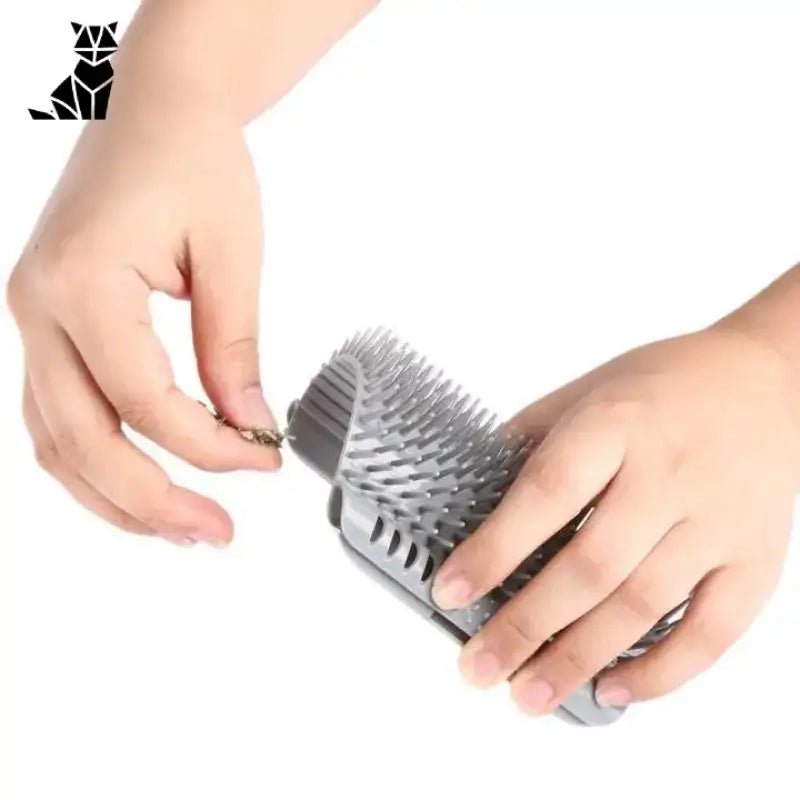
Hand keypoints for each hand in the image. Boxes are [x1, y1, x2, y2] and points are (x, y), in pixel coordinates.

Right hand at [6, 103, 279, 547]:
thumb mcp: (229, 255)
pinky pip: (55, 416)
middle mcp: (37, 308)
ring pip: (55, 443)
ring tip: (179, 527)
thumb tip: (248, 425)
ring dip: (115, 497)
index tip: (262, 460)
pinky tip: (141, 483)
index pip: (145, 403)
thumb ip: (233, 349)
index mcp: (82, 284)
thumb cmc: (194, 161)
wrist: (156, 110)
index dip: (209, 448)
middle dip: (154, 501)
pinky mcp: (47, 325)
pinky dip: (96, 462)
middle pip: (84, 441)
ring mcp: (32, 319)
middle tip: (216, 533)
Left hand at [431, 325, 799, 711]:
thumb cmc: (666, 386)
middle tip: (480, 665)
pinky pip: (712, 631)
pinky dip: (661, 671)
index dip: (494, 549)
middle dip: (525, 625)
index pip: (546, 494)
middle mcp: (668, 474)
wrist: (767, 381)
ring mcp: (717, 521)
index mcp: (616, 424)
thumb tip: (476, 497)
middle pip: (589, 566)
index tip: (452, 591)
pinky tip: (611, 688)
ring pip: (641, 606)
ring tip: (527, 693)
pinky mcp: (756, 558)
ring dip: (578, 659)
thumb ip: (532, 440)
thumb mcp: (587, 390)